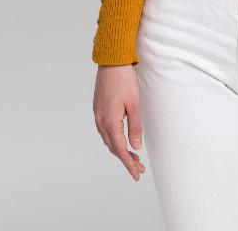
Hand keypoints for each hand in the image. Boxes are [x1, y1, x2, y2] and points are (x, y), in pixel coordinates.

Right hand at [93, 64, 145, 180]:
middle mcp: (101, 121)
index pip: (120, 149)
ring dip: (120, 149)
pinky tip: (122, 140)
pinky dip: (114, 139)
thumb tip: (135, 147)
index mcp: (110, 121)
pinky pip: (105, 131)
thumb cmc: (124, 80)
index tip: (136, 174)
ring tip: (134, 156)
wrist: (111, 62)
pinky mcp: (98, 109)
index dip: (128, 163)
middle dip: (126, 159)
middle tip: (139, 168)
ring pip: (108, 140)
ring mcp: (98, 115)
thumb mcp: (134, 104)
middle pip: (113, 147)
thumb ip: (135, 126)